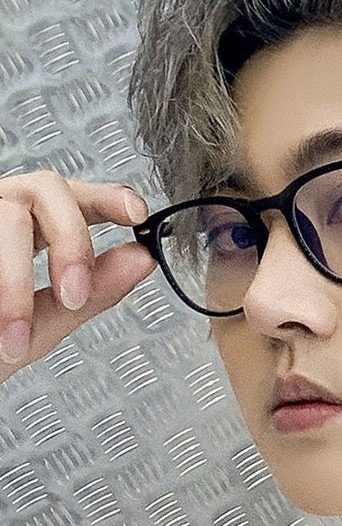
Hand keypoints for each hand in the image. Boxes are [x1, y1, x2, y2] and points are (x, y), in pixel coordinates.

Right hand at [0, 171, 157, 382]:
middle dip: (70, 241)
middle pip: (45, 188)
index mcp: (27, 233)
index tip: (136, 214)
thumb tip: (144, 258)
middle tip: (74, 296)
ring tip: (13, 336)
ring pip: (6, 213)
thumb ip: (91, 291)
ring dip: (15, 280)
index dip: (107, 195)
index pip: (73, 197)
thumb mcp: (40, 325)